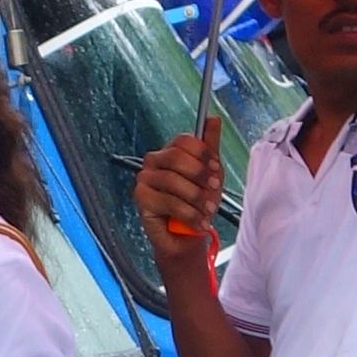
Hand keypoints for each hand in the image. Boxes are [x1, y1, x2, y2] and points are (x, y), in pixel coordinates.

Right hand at [130, 127, 219, 268]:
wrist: (187, 237)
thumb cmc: (197, 204)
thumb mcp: (211, 174)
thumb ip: (210, 147)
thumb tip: (213, 119)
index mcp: (170, 151)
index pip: (184, 140)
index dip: (202, 153)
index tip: (216, 168)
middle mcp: (154, 161)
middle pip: (176, 157)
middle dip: (200, 175)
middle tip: (214, 190)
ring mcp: (144, 179)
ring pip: (172, 181)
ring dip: (196, 198)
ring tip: (208, 211)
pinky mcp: (141, 198)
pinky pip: (167, 201)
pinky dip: (188, 213)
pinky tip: (198, 222)